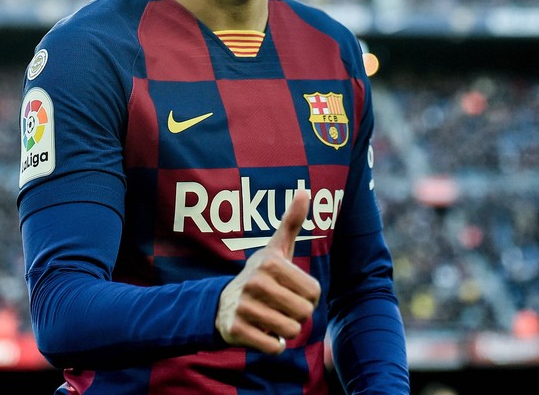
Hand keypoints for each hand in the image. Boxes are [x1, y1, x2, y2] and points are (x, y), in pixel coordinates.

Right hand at [215, 190, 320, 353]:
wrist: (223, 303)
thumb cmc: (262, 275)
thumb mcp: (276, 248)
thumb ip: (291, 222)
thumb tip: (305, 191)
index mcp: (270, 262)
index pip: (314, 292)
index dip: (308, 296)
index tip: (291, 290)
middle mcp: (255, 282)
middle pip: (304, 313)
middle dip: (298, 314)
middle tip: (280, 306)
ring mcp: (243, 306)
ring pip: (291, 331)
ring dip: (285, 330)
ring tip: (270, 317)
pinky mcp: (235, 330)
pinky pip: (274, 347)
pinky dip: (272, 344)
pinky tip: (261, 331)